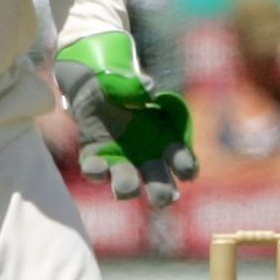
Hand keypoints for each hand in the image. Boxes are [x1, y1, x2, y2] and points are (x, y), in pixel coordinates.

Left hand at [53, 32, 197, 207]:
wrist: (92, 85)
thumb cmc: (121, 84)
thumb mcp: (129, 81)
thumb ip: (137, 86)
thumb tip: (149, 88)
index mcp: (165, 139)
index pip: (181, 160)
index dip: (186, 167)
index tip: (187, 172)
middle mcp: (145, 157)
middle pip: (159, 183)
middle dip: (161, 192)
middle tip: (162, 198)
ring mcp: (119, 160)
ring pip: (127, 183)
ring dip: (127, 187)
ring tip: (126, 189)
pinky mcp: (95, 159)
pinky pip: (96, 171)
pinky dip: (96, 171)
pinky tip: (96, 167)